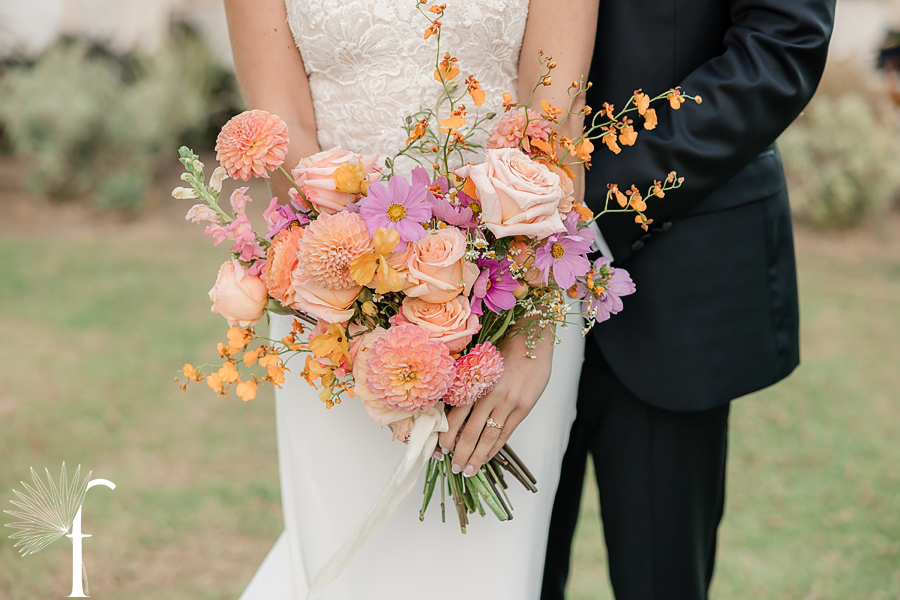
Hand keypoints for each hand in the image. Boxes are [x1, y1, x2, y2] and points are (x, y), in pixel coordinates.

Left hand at [438, 330, 553, 476]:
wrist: (531, 340)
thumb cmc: (504, 350)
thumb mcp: (480, 364)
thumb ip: (469, 386)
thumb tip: (455, 409)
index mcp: (473, 383)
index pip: (454, 416)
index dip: (447, 435)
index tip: (441, 448)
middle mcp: (487, 395)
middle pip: (469, 431)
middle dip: (459, 452)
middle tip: (453, 467)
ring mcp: (506, 403)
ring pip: (486, 437)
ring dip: (476, 456)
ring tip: (468, 470)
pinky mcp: (522, 408)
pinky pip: (505, 433)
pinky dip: (494, 448)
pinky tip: (487, 457)